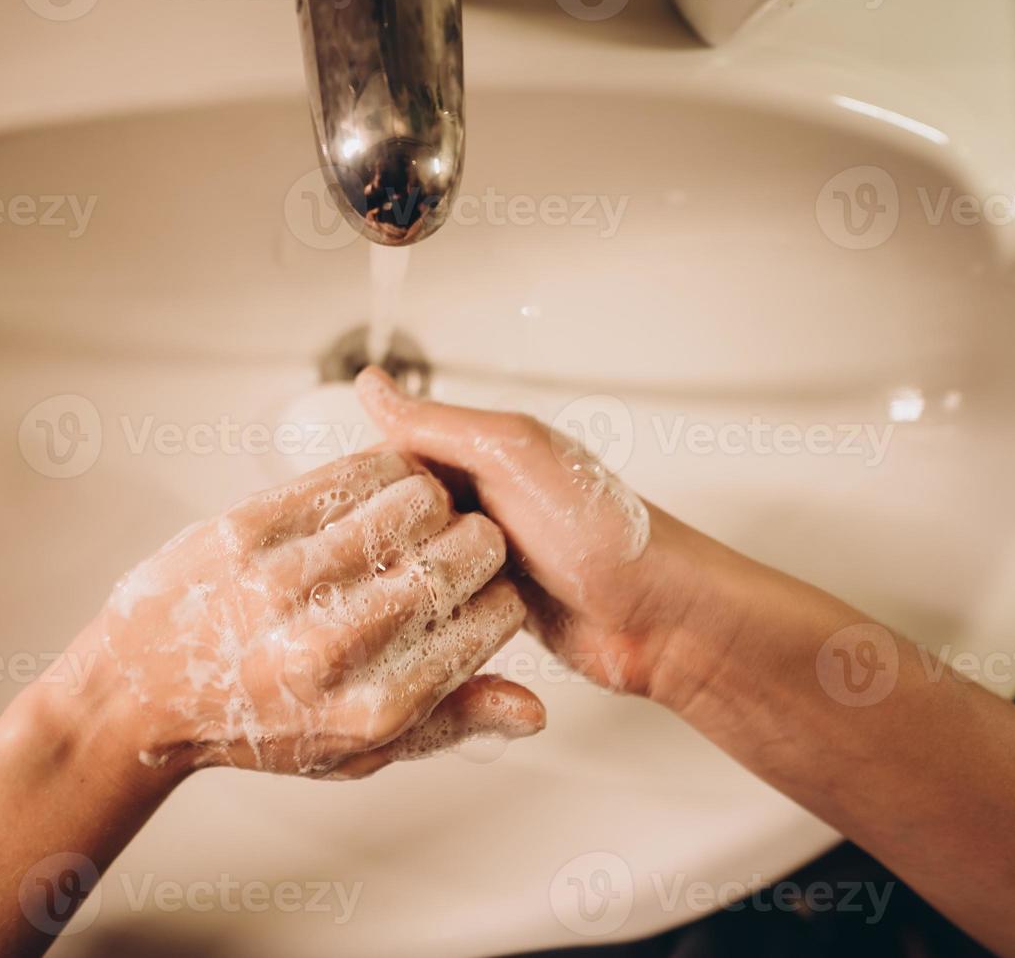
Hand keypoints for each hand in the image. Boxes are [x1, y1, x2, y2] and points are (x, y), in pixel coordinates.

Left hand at [94, 450, 544, 777]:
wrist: (138, 693)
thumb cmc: (253, 726)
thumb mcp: (356, 752)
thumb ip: (447, 724)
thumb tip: (533, 708)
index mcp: (372, 708)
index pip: (489, 620)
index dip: (504, 595)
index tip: (489, 589)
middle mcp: (332, 646)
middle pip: (463, 555)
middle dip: (480, 543)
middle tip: (462, 544)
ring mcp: (283, 583)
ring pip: (417, 500)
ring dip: (436, 500)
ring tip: (422, 515)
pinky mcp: (244, 529)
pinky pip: (348, 474)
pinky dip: (383, 468)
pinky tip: (382, 484)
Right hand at [356, 368, 696, 697]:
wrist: (663, 619)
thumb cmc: (605, 531)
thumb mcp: (514, 456)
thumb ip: (439, 424)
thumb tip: (371, 384)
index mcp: (475, 453)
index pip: (385, 459)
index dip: (364, 488)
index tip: (352, 516)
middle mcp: (474, 501)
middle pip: (389, 518)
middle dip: (383, 544)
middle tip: (387, 566)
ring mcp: (480, 557)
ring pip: (406, 569)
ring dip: (406, 587)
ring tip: (411, 600)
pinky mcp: (488, 609)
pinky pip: (435, 611)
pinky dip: (429, 620)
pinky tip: (421, 631)